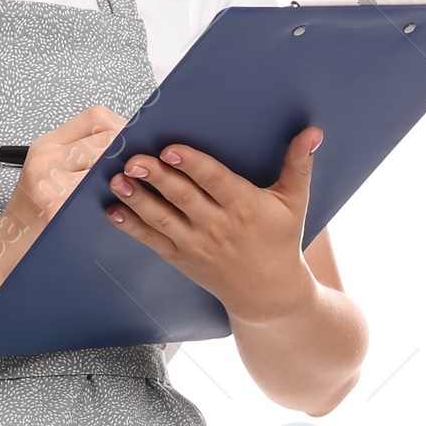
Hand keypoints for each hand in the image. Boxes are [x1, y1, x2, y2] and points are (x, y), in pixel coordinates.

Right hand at [7, 105, 124, 240]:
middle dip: (130, 153)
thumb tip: (131, 145)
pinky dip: (115, 199)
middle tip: (139, 168)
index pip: (96, 119)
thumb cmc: (33, 212)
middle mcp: (46, 159)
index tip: (134, 143)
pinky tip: (119, 207)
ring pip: (106, 166)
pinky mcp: (58, 207)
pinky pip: (99, 196)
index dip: (123, 128)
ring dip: (125, 176)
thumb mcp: (49, 172)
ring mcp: (51, 182)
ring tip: (129, 187)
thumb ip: (82, 154)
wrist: (9, 247)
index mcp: (47, 145)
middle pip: (106, 139)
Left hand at [103, 127, 324, 323]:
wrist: (268, 294)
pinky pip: (153, 241)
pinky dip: (132, 227)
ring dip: (138, 200)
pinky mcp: (182, 259)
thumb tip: (312, 131)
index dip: (192, 165)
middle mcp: (218, 227)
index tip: (171, 150)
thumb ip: (298, 164)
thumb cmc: (280, 241)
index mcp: (245, 206)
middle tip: (133, 161)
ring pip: (163, 219)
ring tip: (117, 181)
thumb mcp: (294, 202)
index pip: (215, 182)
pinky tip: (113, 211)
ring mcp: (197, 245)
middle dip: (157, 179)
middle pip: (184, 198)